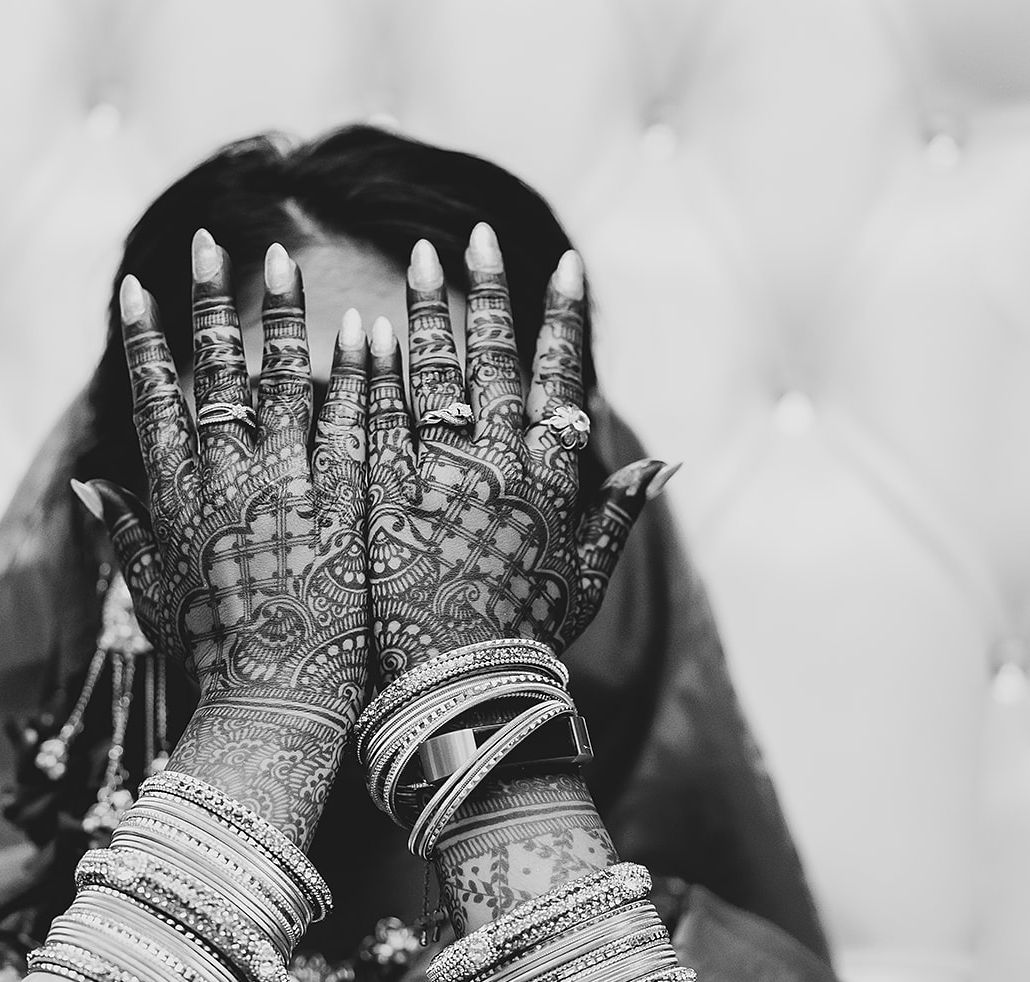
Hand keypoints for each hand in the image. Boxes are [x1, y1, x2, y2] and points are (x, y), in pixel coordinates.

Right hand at [79, 233, 370, 727]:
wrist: (278, 716)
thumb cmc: (213, 663)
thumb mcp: (154, 595)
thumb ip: (122, 531)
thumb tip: (82, 483)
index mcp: (176, 499)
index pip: (154, 400)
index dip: (146, 340)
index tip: (138, 287)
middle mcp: (226, 481)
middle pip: (215, 373)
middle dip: (208, 303)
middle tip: (210, 242)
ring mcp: (289, 488)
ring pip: (285, 383)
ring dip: (281, 317)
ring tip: (281, 261)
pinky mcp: (347, 505)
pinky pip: (356, 423)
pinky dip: (358, 373)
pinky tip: (366, 327)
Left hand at [365, 225, 671, 675]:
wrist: (460, 698)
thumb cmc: (525, 641)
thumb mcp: (583, 576)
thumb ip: (618, 512)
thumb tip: (667, 463)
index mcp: (551, 477)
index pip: (561, 376)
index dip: (562, 317)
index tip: (563, 262)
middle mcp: (500, 464)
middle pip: (494, 358)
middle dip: (489, 290)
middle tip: (478, 234)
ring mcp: (439, 475)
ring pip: (435, 372)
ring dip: (430, 308)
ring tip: (422, 255)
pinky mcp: (384, 495)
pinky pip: (376, 418)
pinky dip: (372, 369)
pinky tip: (362, 324)